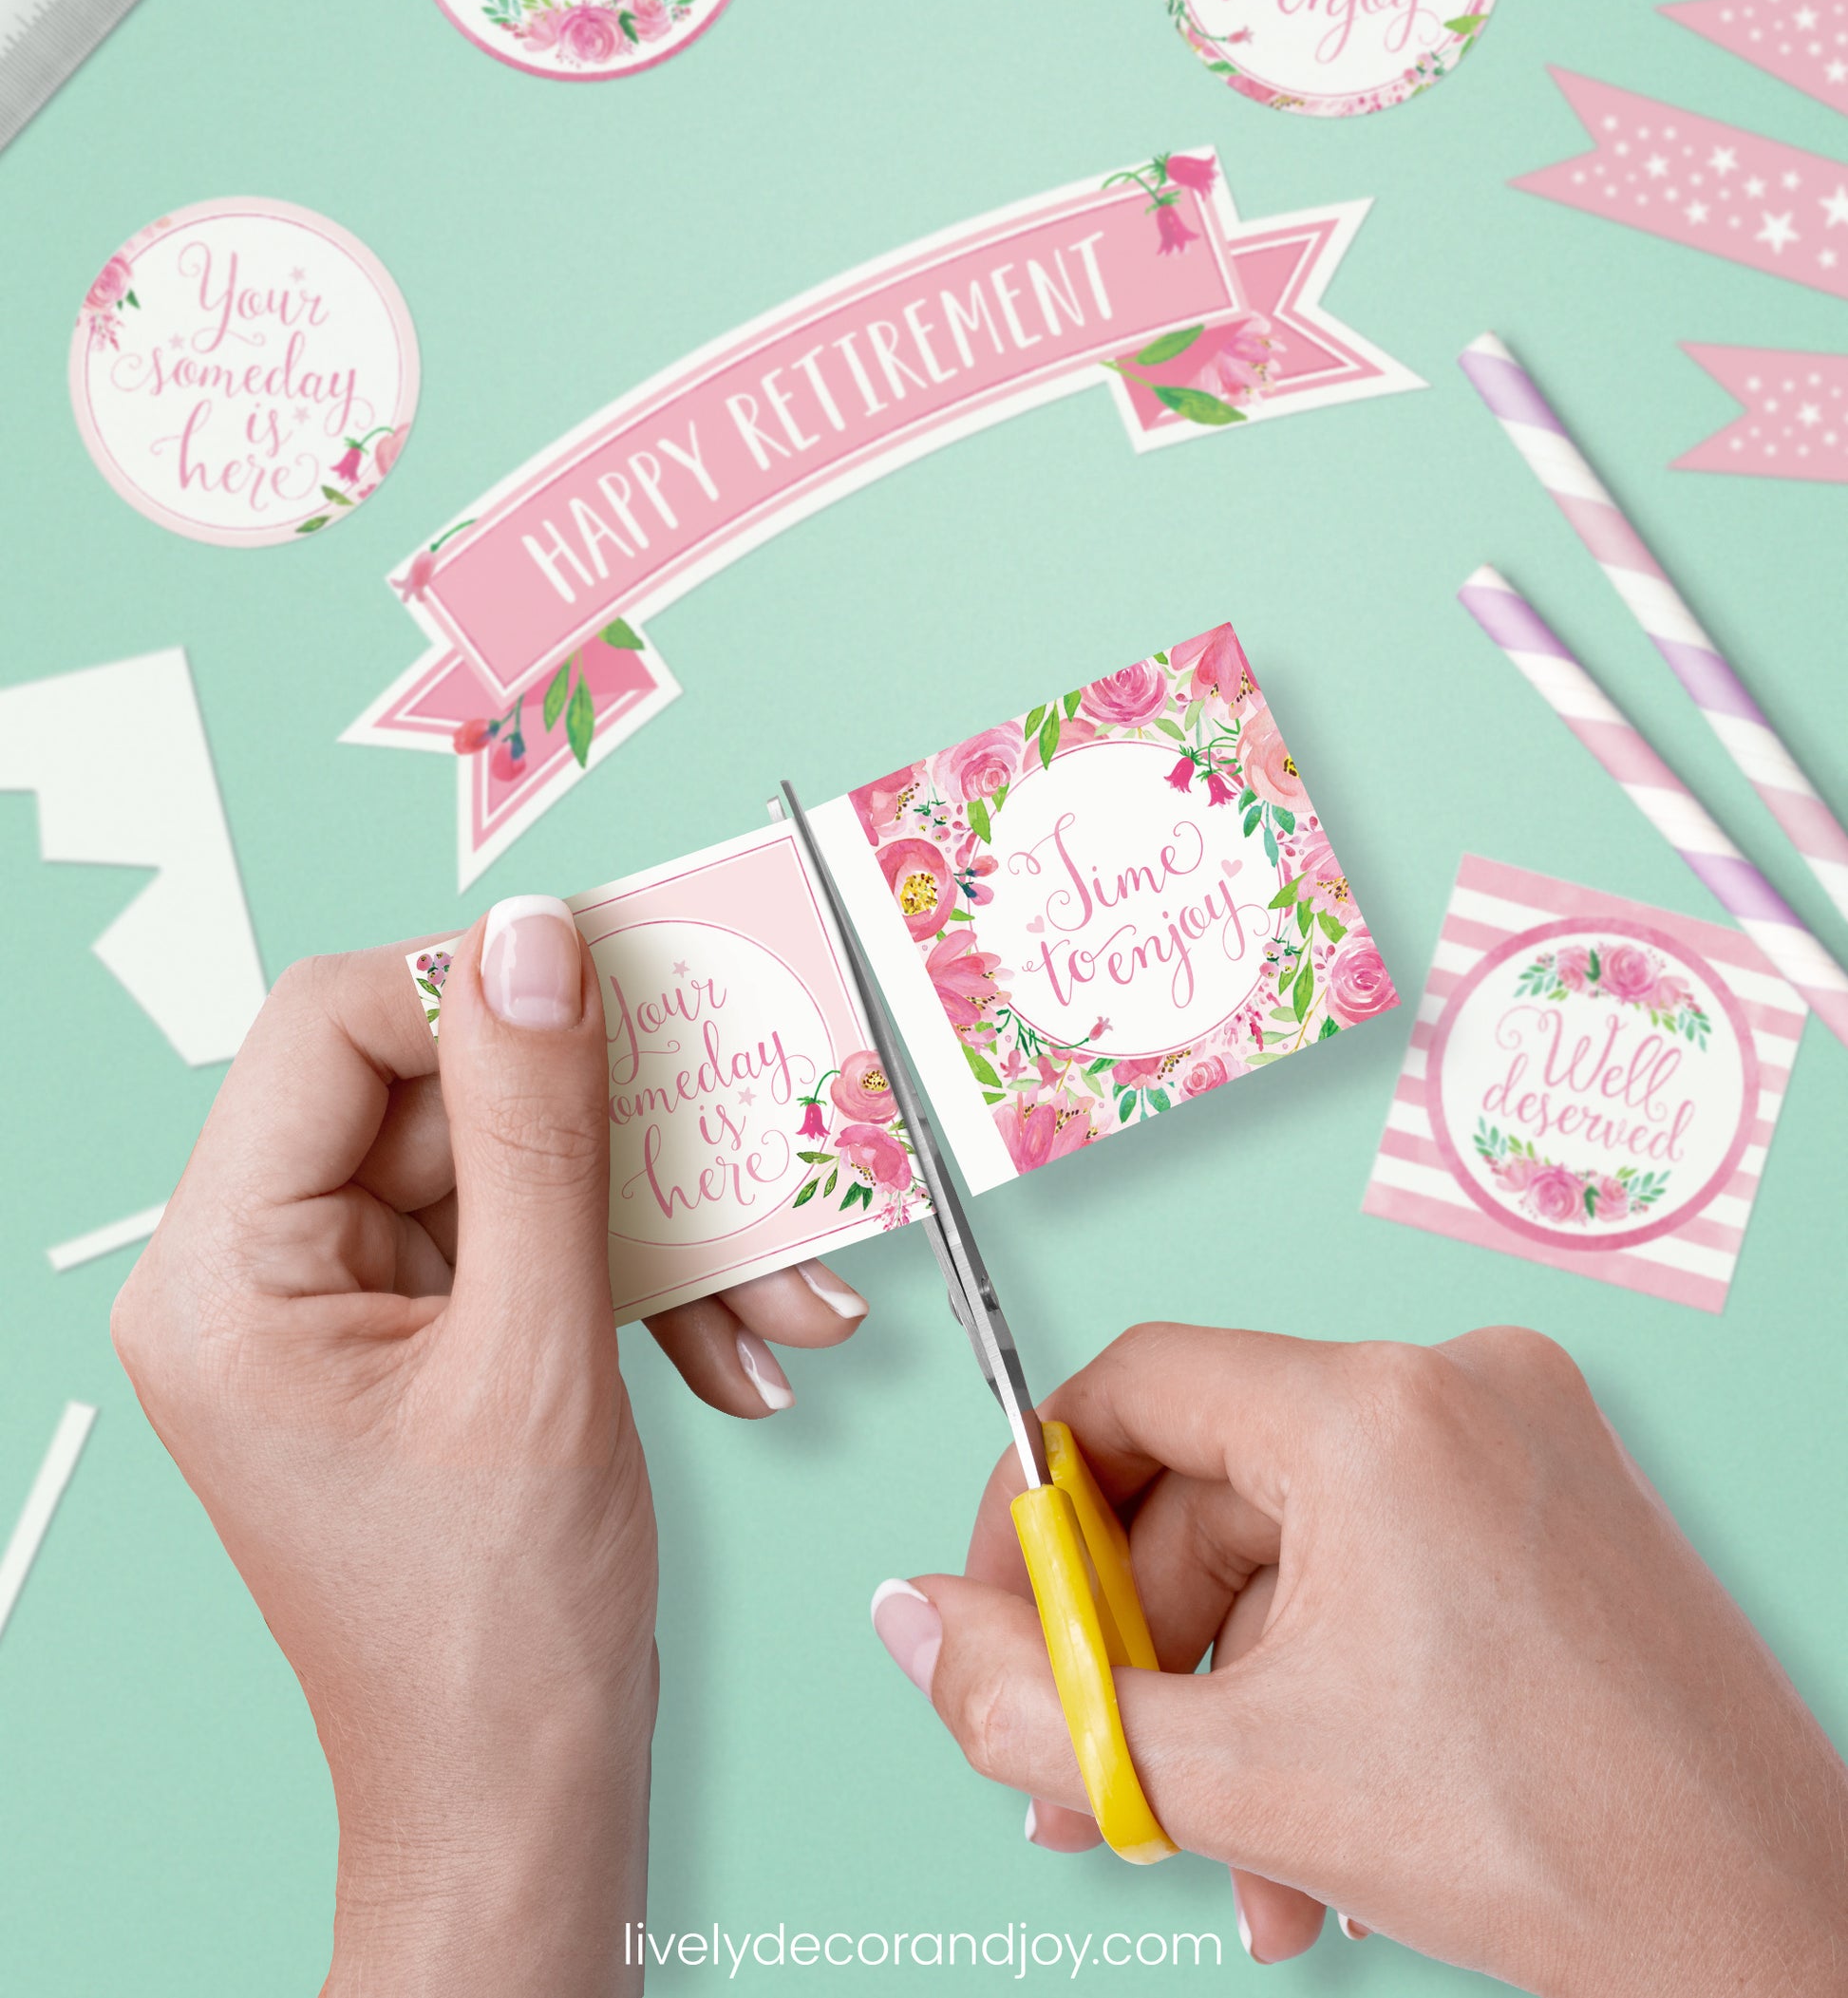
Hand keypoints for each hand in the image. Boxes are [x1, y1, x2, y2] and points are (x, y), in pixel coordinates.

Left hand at [112, 898, 867, 1996]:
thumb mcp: (536, 1355)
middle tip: (732, 1125)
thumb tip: (534, 938)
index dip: (479, 989)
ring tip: (778, 1298)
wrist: (521, 1800)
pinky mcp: (421, 1332)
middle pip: (438, 1089)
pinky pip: (536, 1238)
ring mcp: (345, 1304)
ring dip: (656, 1218)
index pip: (331, 1027)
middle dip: (610, 1125)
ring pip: (512, 1163)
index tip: (621, 989)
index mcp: (226, 1274)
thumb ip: (539, 1130)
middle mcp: (261, 1272)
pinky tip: (740, 1353)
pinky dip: (643, 1279)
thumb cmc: (495, 1631)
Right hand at [871, 1325, 1847, 1990]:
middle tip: (1091, 1777)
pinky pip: (1382, 1562)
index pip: (1133, 1385)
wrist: (1772, 1932)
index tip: (1007, 1613)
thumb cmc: (1551, 1848)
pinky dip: (1327, 1678)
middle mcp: (1453, 1385)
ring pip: (1297, 1549)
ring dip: (1235, 1701)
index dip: (1037, 1505)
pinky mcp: (1558, 1499)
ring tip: (1222, 1853)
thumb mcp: (1239, 1782)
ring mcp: (1519, 1438)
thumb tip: (908, 1625)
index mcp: (1373, 1410)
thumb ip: (1035, 1702)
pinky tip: (1315, 1827)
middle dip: (1139, 1651)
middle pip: (1210, 1484)